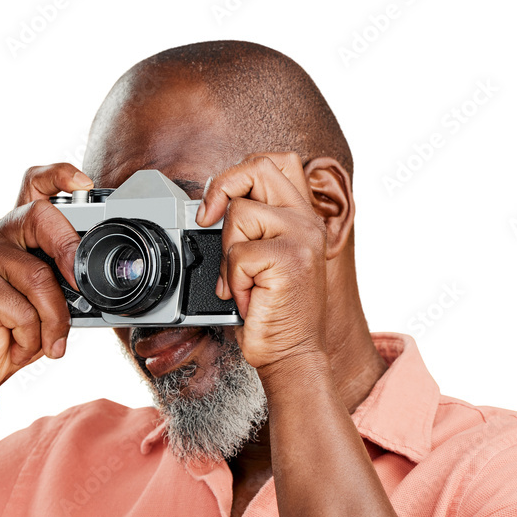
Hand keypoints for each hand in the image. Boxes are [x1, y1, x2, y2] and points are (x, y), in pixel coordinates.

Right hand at [0, 163, 92, 411]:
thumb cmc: (12, 332)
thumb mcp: (47, 302)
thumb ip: (64, 281)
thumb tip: (95, 282)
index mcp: (15, 233)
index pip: (34, 186)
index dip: (59, 175)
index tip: (85, 182)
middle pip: (40, 216)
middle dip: (69, 250)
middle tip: (80, 285)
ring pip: (39, 276)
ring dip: (54, 318)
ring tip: (49, 339)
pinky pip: (24, 309)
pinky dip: (34, 335)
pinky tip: (20, 344)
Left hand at [196, 152, 328, 371]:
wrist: (292, 354)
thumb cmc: (274, 314)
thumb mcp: (265, 261)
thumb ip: (254, 229)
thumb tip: (216, 206)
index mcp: (303, 217)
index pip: (276, 162)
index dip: (240, 172)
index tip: (217, 204)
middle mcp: (308, 222)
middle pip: (258, 169)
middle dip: (223, 192)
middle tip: (208, 221)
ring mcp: (302, 237)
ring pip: (240, 215)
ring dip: (229, 254)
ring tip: (244, 282)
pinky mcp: (289, 258)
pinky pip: (237, 254)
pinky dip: (232, 281)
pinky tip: (250, 298)